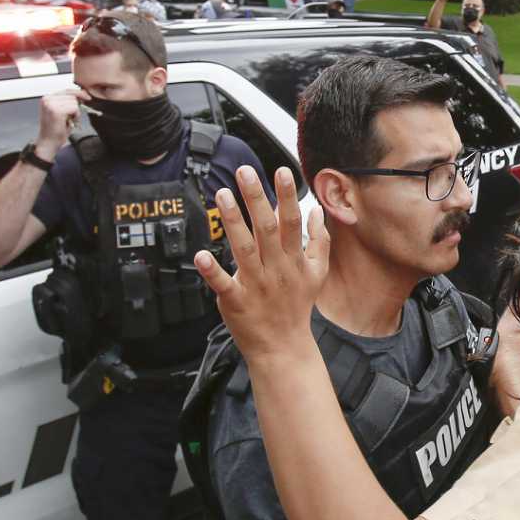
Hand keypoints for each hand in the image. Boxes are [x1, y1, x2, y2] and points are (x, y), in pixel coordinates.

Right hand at [36, 92, 80, 152]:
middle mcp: (47, 99)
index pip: (67, 90)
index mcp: (46, 98)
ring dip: (75, 112)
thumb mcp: (61, 112)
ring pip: (74, 102)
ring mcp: (51, 104)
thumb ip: (67, 102)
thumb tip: (82, 94)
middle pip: (71, 95)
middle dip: (75, 106)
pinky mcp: (56, 110)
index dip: (78, 94)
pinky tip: (69, 122)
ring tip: (68, 120)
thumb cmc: (55, 130)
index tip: (87, 96)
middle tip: (71, 117)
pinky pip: (74, 108)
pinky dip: (75, 115)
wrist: (48, 143)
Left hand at [196, 168, 329, 358]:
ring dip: (233, 221)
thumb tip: (318, 210)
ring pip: (244, 249)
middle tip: (245, 171)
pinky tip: (201, 255)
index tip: (281, 170)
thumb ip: (319, 241)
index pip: (291, 221)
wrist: (284, 348)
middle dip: (256, 198)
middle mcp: (276, 268)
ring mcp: (256, 285)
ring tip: (221, 194)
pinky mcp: (236, 302)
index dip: (286, 195)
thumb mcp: (317, 273)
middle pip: (267, 228)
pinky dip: (212, 271)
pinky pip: (223, 284)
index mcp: (294, 260)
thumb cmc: (297, 306)